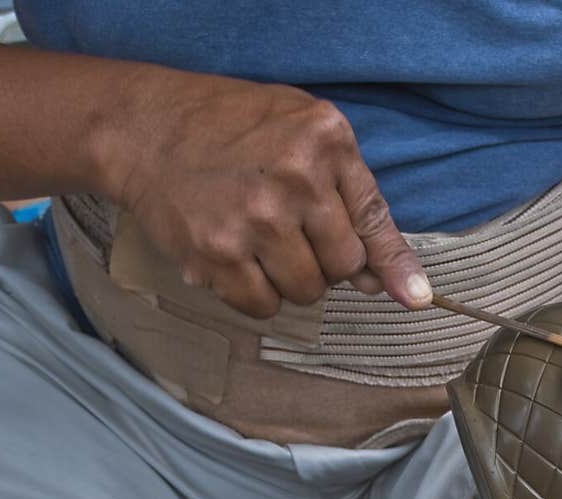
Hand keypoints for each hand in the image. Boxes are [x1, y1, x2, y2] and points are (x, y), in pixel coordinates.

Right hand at [112, 72, 430, 317]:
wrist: (146, 129)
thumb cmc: (232, 131)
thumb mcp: (303, 134)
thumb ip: (351, 198)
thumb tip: (387, 282)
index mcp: (324, 140)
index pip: (373, 219)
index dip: (393, 266)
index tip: (416, 299)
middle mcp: (294, 178)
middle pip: (342, 267)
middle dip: (323, 262)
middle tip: (289, 232)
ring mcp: (254, 219)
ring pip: (305, 292)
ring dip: (289, 280)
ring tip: (259, 240)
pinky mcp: (217, 254)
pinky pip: (262, 307)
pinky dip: (254, 294)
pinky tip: (235, 257)